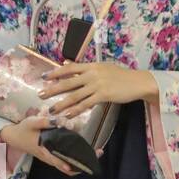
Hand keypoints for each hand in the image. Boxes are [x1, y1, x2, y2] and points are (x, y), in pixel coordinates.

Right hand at [0, 118, 77, 175]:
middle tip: (82, 170)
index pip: (52, 157)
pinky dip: (63, 164)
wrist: (14, 136)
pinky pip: (55, 162)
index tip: (69, 167)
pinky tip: (72, 162)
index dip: (60, 162)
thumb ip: (44, 121)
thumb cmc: (24, 129)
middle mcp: (44, 154)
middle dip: (69, 168)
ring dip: (68, 167)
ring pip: (57, 164)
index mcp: (41, 147)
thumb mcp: (32, 122)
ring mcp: (44, 157)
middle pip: (57, 164)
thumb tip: (58, 122)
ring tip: (80, 168)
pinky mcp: (44, 156)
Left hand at [39, 61, 158, 119]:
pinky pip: (86, 104)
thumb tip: (66, 63)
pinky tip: (68, 115)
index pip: (69, 68)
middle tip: (40, 95)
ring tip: (51, 110)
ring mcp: (97, 85)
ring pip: (75, 95)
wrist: (138, 82)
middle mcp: (92, 74)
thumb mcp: (102, 67)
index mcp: (91, 66)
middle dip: (53, 89)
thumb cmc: (120, 75)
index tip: (44, 77)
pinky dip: (76, 110)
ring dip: (62, 103)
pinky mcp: (103, 95)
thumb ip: (85, 67)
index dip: (55, 72)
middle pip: (68, 82)